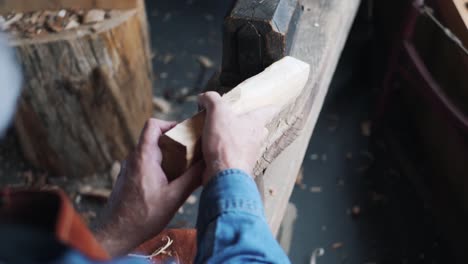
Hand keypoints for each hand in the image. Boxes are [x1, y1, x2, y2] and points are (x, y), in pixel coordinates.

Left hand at [95, 119, 202, 256]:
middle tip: (192, 152)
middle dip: (175, 142)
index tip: (185, 132)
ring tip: (184, 168)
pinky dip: (160, 166)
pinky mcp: (130, 178)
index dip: (170, 123)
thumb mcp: (174, 198)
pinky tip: (171, 182)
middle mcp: (134, 159)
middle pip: (155, 138)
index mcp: (143, 157)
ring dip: (168, 156)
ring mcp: (130, 168)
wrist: (116, 234)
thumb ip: (192, 178)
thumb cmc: (142, 217)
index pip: (153, 125)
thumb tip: (209, 164)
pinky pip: (147, 164)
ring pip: (151, 152)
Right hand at [198, 92, 275, 184]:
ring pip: (247, 144)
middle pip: (259, 129)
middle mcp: (256, 139)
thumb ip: (211, 100)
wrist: (224, 174)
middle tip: (239, 120)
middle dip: (251, 125)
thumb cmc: (226, 144)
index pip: (269, 110)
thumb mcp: (217, 112)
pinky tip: (215, 152)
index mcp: (255, 123)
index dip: (271, 106)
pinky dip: (227, 154)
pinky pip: (235, 157)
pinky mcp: (239, 167)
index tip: (274, 105)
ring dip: (238, 140)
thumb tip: (203, 97)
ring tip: (223, 136)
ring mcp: (249, 155)